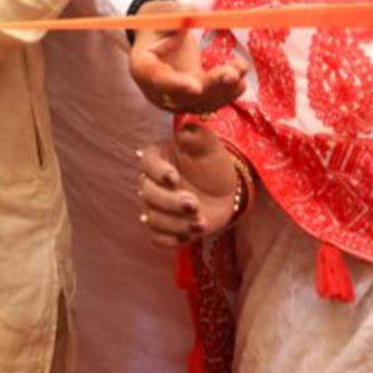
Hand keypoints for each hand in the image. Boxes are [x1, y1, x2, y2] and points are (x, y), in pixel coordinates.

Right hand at [129, 0, 247, 114]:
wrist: (160, 36)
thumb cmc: (160, 23)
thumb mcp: (164, 14)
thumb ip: (177, 13)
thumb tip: (192, 10)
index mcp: (142, 66)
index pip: (156, 79)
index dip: (176, 85)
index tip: (197, 86)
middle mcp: (156, 88)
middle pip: (183, 95)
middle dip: (211, 86)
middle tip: (232, 73)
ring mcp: (174, 97)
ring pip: (200, 102)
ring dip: (225, 89)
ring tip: (241, 67)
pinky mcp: (191, 99)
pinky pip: (210, 101)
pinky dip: (227, 92)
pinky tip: (241, 77)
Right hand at [137, 122, 239, 248]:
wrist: (225, 191)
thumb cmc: (213, 164)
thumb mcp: (210, 146)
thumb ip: (197, 137)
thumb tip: (185, 133)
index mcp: (158, 158)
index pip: (147, 163)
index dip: (157, 172)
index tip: (175, 178)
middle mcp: (152, 183)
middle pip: (148, 195)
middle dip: (170, 202)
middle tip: (194, 204)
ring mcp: (156, 207)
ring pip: (153, 219)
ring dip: (176, 224)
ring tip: (201, 222)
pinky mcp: (165, 227)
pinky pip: (158, 238)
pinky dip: (173, 239)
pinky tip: (192, 233)